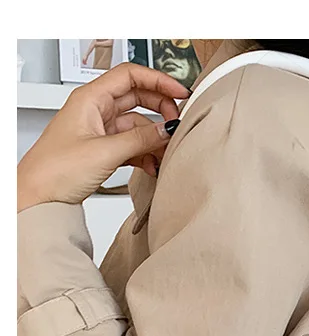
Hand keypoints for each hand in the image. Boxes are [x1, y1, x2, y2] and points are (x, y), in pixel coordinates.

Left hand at [17, 63, 189, 212]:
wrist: (39, 197)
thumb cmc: (55, 170)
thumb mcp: (104, 152)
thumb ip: (140, 139)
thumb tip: (167, 129)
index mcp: (90, 98)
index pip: (130, 75)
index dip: (158, 80)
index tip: (180, 93)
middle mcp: (95, 109)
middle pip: (138, 97)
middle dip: (161, 109)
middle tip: (176, 124)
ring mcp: (100, 129)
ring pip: (138, 124)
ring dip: (154, 137)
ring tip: (165, 152)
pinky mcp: (104, 149)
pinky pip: (132, 144)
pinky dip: (146, 153)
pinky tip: (153, 165)